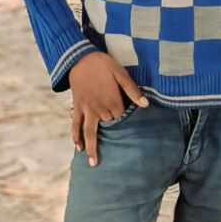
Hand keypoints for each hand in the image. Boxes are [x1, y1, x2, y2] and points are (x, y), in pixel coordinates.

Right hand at [68, 52, 148, 167]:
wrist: (80, 58)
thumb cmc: (103, 64)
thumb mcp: (121, 74)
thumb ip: (132, 90)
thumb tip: (145, 105)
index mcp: (112, 101)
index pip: (121, 118)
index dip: (126, 119)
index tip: (130, 120)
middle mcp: (98, 109)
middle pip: (108, 127)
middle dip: (112, 135)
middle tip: (115, 150)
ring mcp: (86, 109)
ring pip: (88, 132)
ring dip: (91, 148)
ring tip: (93, 163)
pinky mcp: (77, 106)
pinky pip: (75, 124)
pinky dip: (76, 136)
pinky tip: (78, 146)